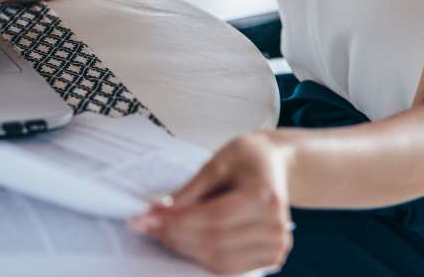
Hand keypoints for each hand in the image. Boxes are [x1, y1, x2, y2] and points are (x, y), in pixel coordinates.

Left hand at [127, 132, 294, 274]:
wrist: (275, 164)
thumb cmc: (247, 158)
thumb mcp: (216, 162)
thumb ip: (190, 190)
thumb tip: (160, 211)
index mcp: (264, 197)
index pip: (214, 218)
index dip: (178, 221)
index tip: (148, 218)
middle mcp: (275, 226)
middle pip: (215, 242)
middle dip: (175, 236)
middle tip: (147, 226)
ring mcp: (276, 245)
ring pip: (220, 259)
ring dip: (185, 249)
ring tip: (160, 233)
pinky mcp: (271, 257)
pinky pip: (229, 267)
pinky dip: (202, 257)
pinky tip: (182, 241)